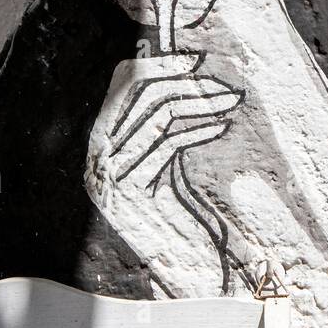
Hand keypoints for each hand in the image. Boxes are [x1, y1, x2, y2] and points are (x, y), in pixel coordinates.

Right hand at [84, 55, 241, 212]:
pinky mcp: (133, 192)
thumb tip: (183, 74)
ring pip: (158, 115)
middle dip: (185, 80)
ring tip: (229, 101)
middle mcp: (98, 158)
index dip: (157, 64)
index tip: (193, 60)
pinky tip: (222, 127)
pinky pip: (170, 143)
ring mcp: (111, 175)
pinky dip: (200, 129)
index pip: (121, 83)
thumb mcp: (164, 162)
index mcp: (101, 144)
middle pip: (140, 93)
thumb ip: (161, 126)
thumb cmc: (178, 214)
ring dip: (201, 102)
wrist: (183, 268)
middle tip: (220, 81)